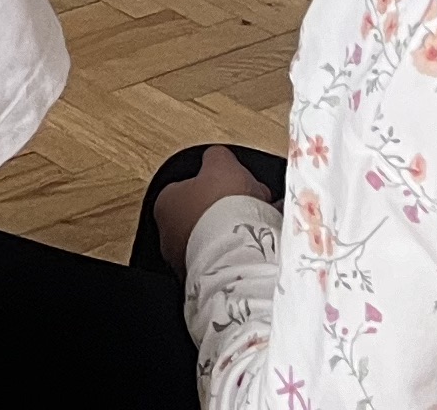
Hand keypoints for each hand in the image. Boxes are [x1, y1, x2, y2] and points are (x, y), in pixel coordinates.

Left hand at [154, 145, 271, 266]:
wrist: (236, 253)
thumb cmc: (221, 206)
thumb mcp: (220, 163)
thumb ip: (216, 157)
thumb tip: (218, 158)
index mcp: (165, 203)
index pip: (186, 187)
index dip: (213, 182)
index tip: (233, 183)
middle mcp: (170, 236)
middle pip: (204, 214)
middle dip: (230, 207)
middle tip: (252, 201)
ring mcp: (188, 261)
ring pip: (220, 237)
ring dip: (242, 229)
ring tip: (269, 220)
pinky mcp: (210, 279)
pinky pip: (231, 258)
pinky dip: (248, 250)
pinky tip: (271, 241)